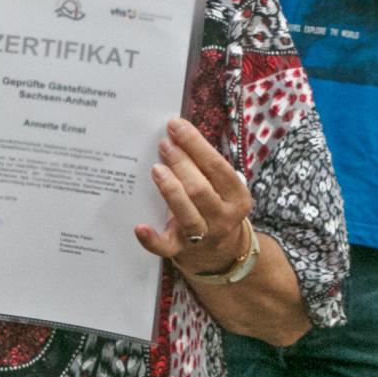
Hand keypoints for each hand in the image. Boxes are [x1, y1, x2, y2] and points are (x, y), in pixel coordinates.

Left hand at [134, 116, 254, 275]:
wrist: (220, 250)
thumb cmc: (214, 204)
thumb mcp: (220, 186)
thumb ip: (203, 165)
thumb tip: (175, 133)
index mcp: (237, 197)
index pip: (218, 167)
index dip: (196, 145)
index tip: (176, 126)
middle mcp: (223, 218)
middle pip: (200, 189)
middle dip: (181, 163)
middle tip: (163, 144)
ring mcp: (202, 236)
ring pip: (187, 214)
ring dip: (170, 190)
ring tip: (156, 169)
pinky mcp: (180, 250)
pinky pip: (165, 247)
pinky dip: (152, 238)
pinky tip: (140, 227)